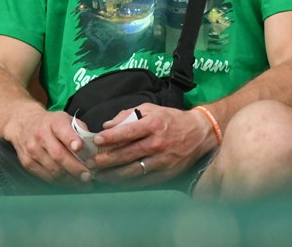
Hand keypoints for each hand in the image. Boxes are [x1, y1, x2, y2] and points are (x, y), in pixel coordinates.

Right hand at [4, 109, 91, 185]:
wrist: (23, 124)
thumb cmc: (51, 124)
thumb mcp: (65, 119)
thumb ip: (80, 131)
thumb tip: (94, 147)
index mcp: (53, 121)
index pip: (61, 129)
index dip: (71, 139)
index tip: (79, 147)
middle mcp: (40, 135)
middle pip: (58, 155)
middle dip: (75, 168)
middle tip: (88, 176)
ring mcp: (32, 149)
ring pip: (53, 169)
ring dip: (70, 179)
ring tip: (83, 184)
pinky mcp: (27, 162)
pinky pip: (46, 176)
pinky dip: (60, 182)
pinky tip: (70, 183)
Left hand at [91, 105, 214, 185]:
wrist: (199, 133)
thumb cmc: (171, 119)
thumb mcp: (150, 109)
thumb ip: (127, 115)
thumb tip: (107, 125)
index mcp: (153, 124)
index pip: (128, 132)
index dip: (111, 137)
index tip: (97, 141)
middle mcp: (157, 143)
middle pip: (127, 154)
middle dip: (107, 159)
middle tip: (92, 163)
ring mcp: (162, 160)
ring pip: (133, 170)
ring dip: (114, 174)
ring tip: (99, 175)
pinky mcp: (166, 173)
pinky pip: (143, 181)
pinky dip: (128, 183)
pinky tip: (116, 182)